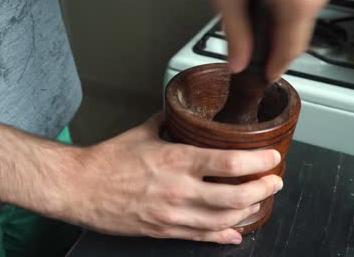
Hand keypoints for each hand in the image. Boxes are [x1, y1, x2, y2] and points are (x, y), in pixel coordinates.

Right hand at [55, 112, 282, 244]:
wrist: (79, 187)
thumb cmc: (107, 160)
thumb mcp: (142, 132)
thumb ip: (168, 123)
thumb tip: (181, 115)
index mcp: (175, 161)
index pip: (228, 163)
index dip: (257, 162)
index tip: (271, 157)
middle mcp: (178, 190)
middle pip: (234, 197)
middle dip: (263, 190)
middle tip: (274, 181)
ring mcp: (172, 215)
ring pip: (223, 221)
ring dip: (249, 212)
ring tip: (260, 202)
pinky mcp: (164, 231)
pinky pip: (201, 238)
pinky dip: (223, 236)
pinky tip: (235, 233)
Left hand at [211, 0, 328, 79]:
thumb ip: (235, 35)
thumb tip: (237, 63)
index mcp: (299, 3)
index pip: (289, 53)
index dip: (274, 70)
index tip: (265, 79)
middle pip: (296, 39)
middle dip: (271, 49)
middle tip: (248, 54)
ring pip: (299, 20)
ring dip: (276, 28)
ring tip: (248, 23)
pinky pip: (300, 4)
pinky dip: (282, 10)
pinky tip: (260, 3)